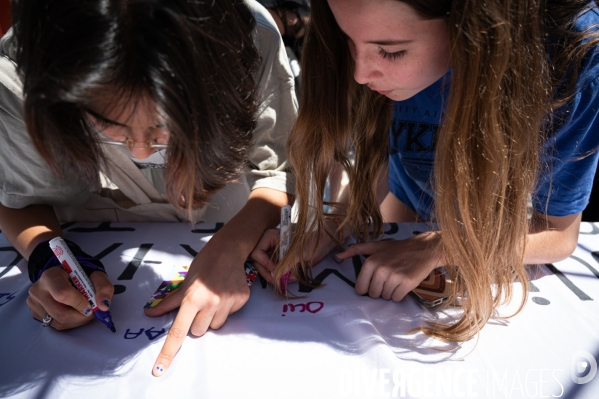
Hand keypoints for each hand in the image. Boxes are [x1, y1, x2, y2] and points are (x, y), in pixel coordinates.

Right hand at [27, 267, 113, 329]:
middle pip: (60, 313)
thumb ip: (103, 287)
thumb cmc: (81, 275)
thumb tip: (103, 306)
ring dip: (77, 320)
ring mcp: (34, 303)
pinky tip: (74, 312)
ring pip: (58, 322)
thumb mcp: (96, 275)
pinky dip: (69, 323)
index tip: (90, 305)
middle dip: (81, 316)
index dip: (79, 303)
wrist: (65, 276)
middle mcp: (38, 290)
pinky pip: (55, 325)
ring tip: (83, 310)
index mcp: (51, 275)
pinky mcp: (35, 314)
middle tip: (91, 311)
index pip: (62, 294)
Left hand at [145, 244, 248, 376]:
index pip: (178, 331)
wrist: (228, 250)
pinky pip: (230, 315)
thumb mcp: (185, 282)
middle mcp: (210, 302)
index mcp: (192, 298)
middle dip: (197, 321)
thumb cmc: (204, 265)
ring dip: (212, 316)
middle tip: (200, 303)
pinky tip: (225, 292)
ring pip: (215, 325)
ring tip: (214, 296)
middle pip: (199, 331)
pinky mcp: (241, 299)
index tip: (159, 369)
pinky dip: (226, 307)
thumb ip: (170, 302)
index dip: (168, 351)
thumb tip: (150, 313)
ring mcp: (228, 301)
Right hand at [250, 221, 339, 283]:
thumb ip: (286, 263)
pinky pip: (275, 272)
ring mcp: (274, 254)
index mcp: (270, 237)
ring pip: (265, 269)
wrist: (325, 243)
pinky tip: (289, 279)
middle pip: (258, 262)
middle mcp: (270, 245)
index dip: (264, 263)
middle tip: (278, 281)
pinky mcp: (281, 262)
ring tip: (286, 280)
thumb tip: (275, 276)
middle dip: (267, 273)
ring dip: (274, 277)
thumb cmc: (312, 242)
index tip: (275, 270)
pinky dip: (281, 277)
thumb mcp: (299, 252)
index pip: (256, 252)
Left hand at [335, 232, 443, 300]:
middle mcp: (381, 269)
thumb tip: (337, 256)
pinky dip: (400, 294)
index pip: (361, 288)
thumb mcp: (375, 246)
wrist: (423, 249)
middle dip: (380, 290)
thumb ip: (356, 250)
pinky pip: (397, 298)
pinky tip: (403, 284)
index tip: (375, 281)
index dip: (367, 288)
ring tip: (397, 279)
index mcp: (371, 262)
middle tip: (389, 278)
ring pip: (385, 297)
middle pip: (373, 294)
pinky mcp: (407, 283)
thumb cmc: (397, 249)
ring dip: (390, 292)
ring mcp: (394, 277)